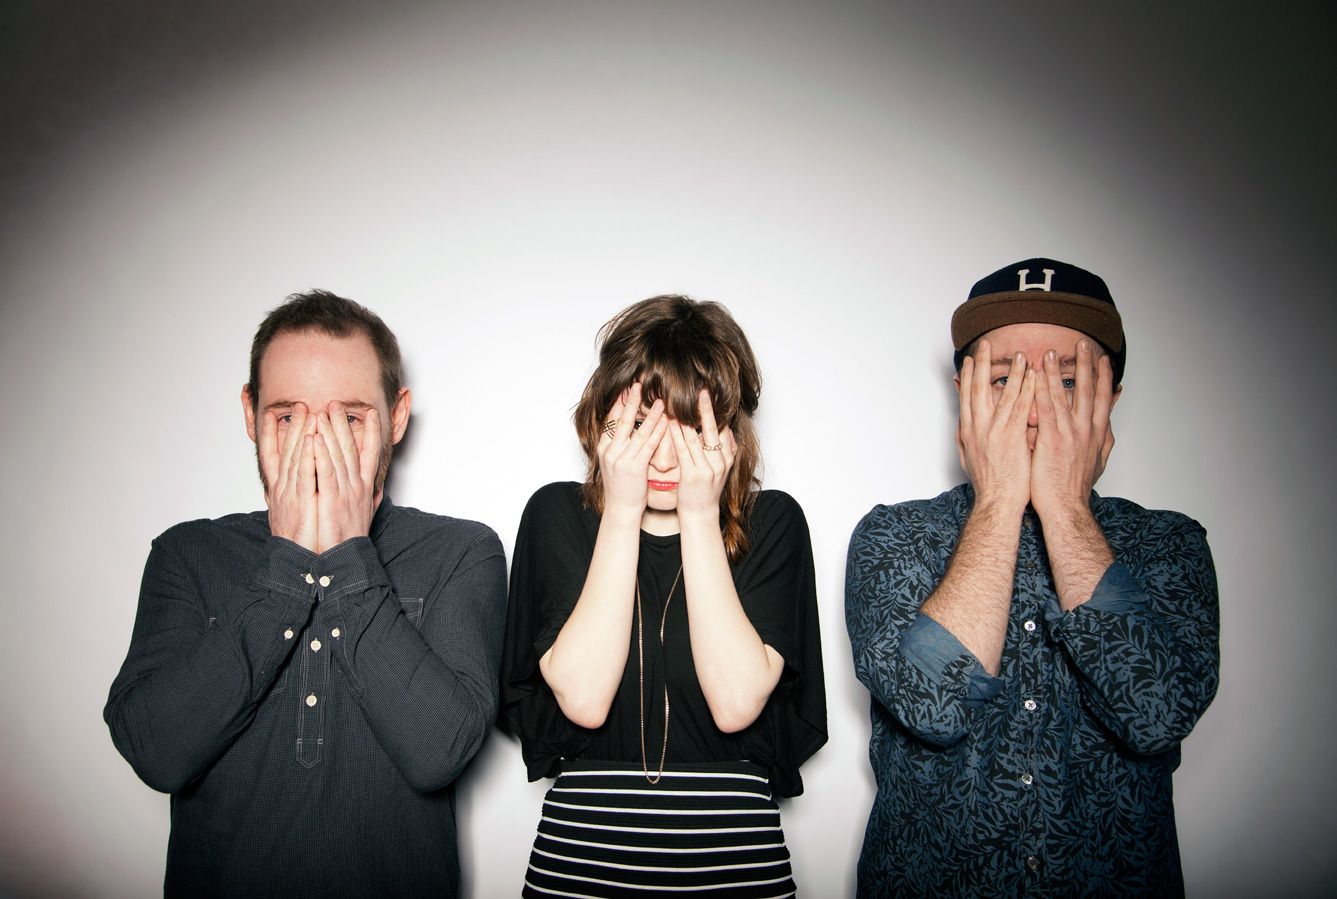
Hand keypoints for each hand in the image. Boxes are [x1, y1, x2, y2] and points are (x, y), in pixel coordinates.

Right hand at [260, 402, 317, 551]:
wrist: (301, 564)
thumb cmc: (303, 541)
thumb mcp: (300, 514)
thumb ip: (304, 496)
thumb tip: (308, 485)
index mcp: (283, 491)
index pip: (273, 457)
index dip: (270, 435)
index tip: (271, 415)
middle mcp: (284, 489)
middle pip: (287, 451)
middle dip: (293, 426)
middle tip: (298, 404)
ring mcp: (291, 494)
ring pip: (296, 457)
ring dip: (301, 433)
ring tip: (307, 412)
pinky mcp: (301, 502)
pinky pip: (305, 474)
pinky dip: (307, 455)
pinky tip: (312, 439)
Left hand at [313, 402, 379, 552]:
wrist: (343, 559)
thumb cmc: (349, 539)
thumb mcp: (365, 515)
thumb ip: (370, 499)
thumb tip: (377, 490)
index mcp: (364, 488)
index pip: (371, 454)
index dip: (372, 432)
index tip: (371, 413)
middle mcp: (357, 486)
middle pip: (352, 448)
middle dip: (344, 424)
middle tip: (337, 404)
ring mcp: (346, 491)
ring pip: (338, 455)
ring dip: (330, 432)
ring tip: (323, 412)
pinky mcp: (332, 499)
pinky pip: (326, 471)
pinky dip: (321, 453)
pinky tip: (316, 438)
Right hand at [597, 383, 668, 515]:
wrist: (620, 509)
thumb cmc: (621, 487)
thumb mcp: (615, 462)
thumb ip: (619, 445)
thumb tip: (627, 429)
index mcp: (603, 448)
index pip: (611, 420)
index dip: (619, 403)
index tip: (626, 389)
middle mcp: (609, 451)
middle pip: (621, 420)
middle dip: (630, 401)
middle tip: (637, 384)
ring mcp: (621, 459)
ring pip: (638, 431)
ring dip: (650, 415)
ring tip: (660, 401)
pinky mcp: (634, 467)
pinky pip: (648, 446)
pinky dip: (658, 432)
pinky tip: (666, 423)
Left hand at [669, 389, 735, 519]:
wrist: (701, 514)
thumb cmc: (705, 489)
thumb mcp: (720, 468)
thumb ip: (723, 449)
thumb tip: (725, 428)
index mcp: (728, 457)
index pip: (724, 429)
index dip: (717, 412)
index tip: (710, 396)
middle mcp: (721, 462)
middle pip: (714, 430)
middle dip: (708, 410)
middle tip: (703, 392)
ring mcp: (708, 469)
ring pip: (696, 438)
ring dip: (687, 420)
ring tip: (680, 403)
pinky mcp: (693, 475)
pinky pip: (683, 450)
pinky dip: (676, 435)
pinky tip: (670, 423)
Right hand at [957, 339, 1035, 512]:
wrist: (996, 502)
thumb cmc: (988, 484)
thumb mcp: (968, 457)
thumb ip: (965, 437)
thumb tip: (962, 424)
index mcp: (967, 431)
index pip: (966, 396)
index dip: (969, 375)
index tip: (972, 359)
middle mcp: (978, 427)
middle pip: (978, 388)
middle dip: (982, 364)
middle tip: (986, 344)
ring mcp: (995, 431)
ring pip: (1002, 393)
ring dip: (1011, 371)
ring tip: (1018, 353)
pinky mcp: (1012, 437)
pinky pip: (1021, 406)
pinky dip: (1027, 388)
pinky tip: (1033, 375)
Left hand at [1030, 340, 1114, 519]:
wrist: (1066, 508)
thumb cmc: (1075, 488)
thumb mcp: (1098, 461)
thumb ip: (1104, 440)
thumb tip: (1109, 427)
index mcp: (1097, 434)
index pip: (1102, 399)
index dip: (1104, 378)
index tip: (1104, 360)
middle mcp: (1087, 429)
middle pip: (1088, 390)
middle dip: (1086, 365)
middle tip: (1084, 344)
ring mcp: (1069, 433)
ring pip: (1064, 394)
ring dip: (1058, 371)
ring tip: (1053, 351)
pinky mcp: (1051, 438)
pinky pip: (1045, 406)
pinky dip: (1041, 388)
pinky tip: (1035, 374)